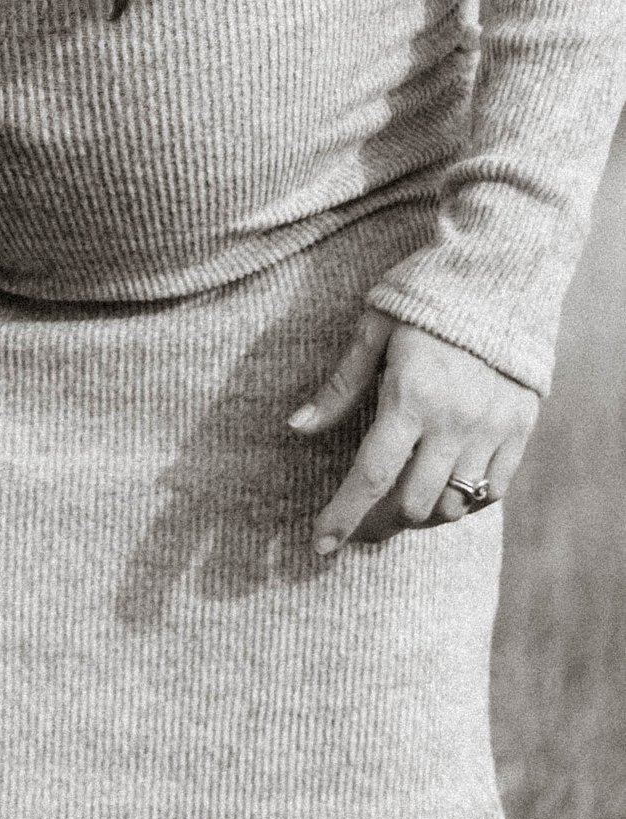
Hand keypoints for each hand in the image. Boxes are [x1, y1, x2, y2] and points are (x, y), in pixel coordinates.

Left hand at [289, 307, 537, 559]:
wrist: (499, 274)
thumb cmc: (423, 295)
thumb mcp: (372, 329)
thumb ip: (339, 386)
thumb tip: (298, 427)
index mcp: (411, 395)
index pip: (371, 475)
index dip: (342, 516)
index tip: (321, 545)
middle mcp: (454, 420)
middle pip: (413, 503)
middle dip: (378, 524)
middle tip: (358, 525)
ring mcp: (492, 429)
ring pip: (454, 505)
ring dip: (421, 516)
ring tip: (397, 507)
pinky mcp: (520, 429)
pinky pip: (492, 492)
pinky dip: (464, 503)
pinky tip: (441, 493)